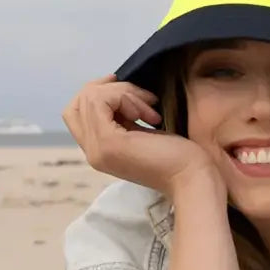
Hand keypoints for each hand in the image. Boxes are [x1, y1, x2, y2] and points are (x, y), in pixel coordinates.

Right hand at [62, 74, 220, 197]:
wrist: (193, 178)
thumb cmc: (180, 157)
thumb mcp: (145, 134)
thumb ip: (125, 120)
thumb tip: (118, 91)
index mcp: (100, 152)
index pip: (76, 113)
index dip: (99, 94)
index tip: (129, 92)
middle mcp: (93, 153)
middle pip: (78, 103)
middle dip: (111, 90)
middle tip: (144, 100)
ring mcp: (98, 149)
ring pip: (90, 98)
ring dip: (124, 94)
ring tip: (151, 113)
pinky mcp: (109, 142)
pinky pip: (100, 101)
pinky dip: (125, 97)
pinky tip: (149, 116)